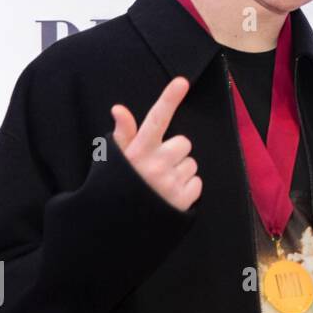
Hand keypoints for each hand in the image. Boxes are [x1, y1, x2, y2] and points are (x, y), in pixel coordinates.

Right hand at [111, 77, 202, 211]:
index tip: (182, 81)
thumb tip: (119, 108)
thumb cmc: (116, 190)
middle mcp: (155, 165)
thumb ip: (123, 135)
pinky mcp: (182, 200)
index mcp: (137, 152)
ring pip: (191, 163)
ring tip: (160, 185)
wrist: (116, 231)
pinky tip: (168, 197)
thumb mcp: (114, 163)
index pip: (155, 119)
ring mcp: (170, 183)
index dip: (168, 99)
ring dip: (180, 172)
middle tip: (156, 168)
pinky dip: (187, 189)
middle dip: (174, 153)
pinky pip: (197, 183)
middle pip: (183, 143)